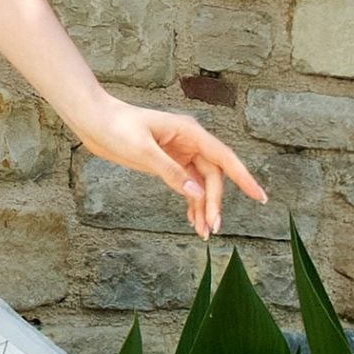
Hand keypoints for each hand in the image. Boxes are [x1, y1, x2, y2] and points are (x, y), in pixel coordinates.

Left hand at [75, 94, 268, 239]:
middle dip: (214, 203)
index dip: (244, 178)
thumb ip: (170, 172)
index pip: (224, 158)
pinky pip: (187, 185)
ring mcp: (179, 153)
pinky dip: (191, 203)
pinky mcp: (168, 162)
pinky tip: (194, 221)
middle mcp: (189, 142)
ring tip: (205, 233)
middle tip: (212, 228)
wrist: (94, 121)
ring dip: (204, 207)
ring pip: (201, 184)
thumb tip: (196, 193)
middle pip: (212, 177)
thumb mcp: (142, 151)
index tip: (259, 197)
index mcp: (189, 132)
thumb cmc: (117, 127)